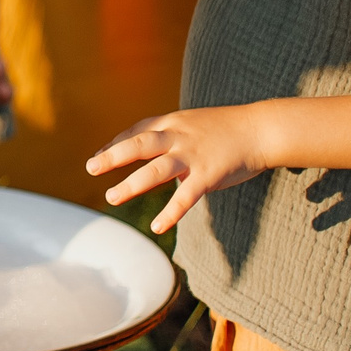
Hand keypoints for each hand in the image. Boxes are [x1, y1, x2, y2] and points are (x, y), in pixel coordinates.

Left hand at [85, 105, 270, 232]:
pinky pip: (186, 196)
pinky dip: (170, 212)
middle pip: (138, 143)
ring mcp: (192, 156)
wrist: (259, 130)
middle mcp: (177, 137)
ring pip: (156, 169)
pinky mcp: (208, 175)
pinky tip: (156, 227)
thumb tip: (150, 152)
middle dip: (112, 156)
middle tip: (90, 168)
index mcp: (172, 123)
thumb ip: (170, 136)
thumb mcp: (191, 124)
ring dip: (132, 184)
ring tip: (111, 197)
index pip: (137, 131)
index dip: (116, 144)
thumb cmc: (225, 129)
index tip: (98, 157)